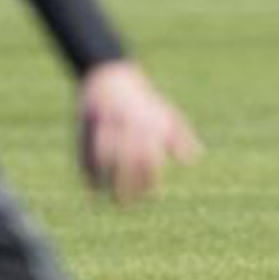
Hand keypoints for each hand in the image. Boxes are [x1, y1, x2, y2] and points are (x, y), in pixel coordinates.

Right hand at [77, 60, 201, 203]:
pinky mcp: (86, 129)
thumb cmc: (142, 99)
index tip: (151, 195)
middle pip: (129, 162)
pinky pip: (86, 154)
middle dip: (128, 186)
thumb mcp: (165, 113)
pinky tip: (92, 189)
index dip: (150, 180)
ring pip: (106, 160)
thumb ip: (180, 136)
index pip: (151, 160)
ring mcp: (105, 126)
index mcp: (147, 124)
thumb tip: (192, 159)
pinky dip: (89, 173)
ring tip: (108, 200)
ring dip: (107, 182)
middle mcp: (127, 125)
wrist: (109, 74)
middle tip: (127, 205)